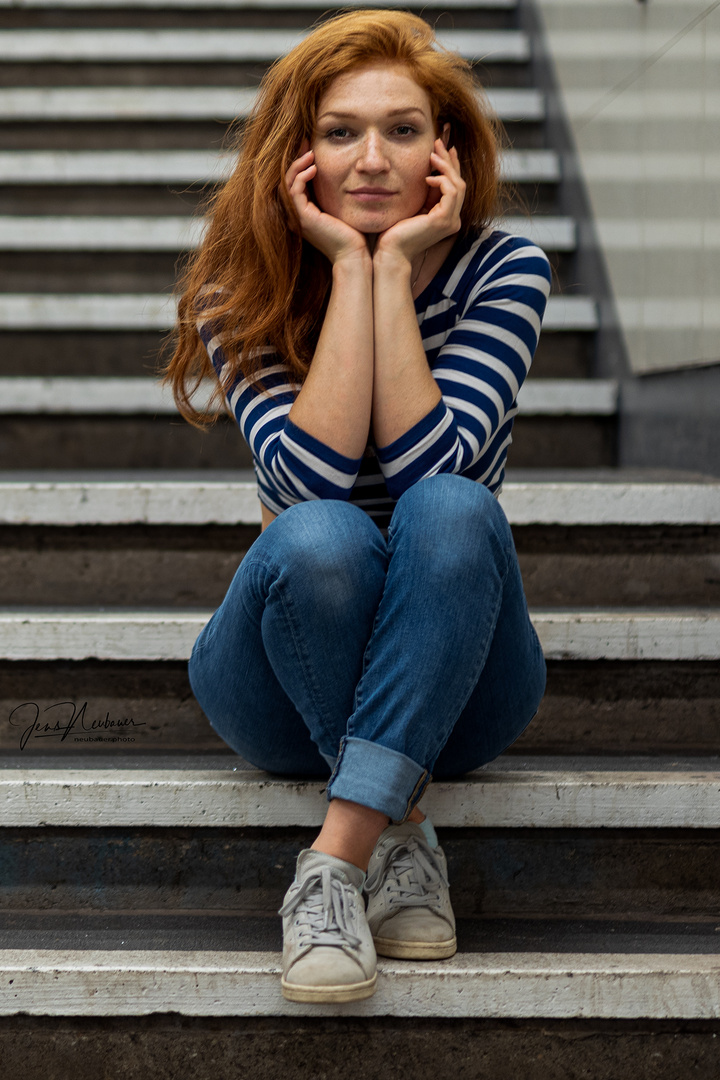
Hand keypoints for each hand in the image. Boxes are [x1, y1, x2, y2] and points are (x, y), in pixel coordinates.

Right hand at [284, 141, 368, 265]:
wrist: (354, 254)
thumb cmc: (354, 233)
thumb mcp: (343, 206)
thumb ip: (337, 192)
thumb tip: (347, 172)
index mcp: (304, 212)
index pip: (294, 181)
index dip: (299, 163)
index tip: (309, 146)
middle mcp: (297, 215)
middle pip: (287, 179)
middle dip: (295, 158)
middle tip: (305, 141)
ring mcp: (298, 217)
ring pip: (287, 183)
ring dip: (297, 165)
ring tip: (310, 153)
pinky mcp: (304, 218)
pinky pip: (294, 191)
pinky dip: (301, 177)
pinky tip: (314, 168)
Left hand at [374, 138, 465, 267]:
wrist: (389, 251)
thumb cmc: (395, 231)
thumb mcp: (413, 204)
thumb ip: (424, 192)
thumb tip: (429, 170)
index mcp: (446, 216)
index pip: (454, 186)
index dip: (451, 165)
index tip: (443, 146)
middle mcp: (452, 220)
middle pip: (459, 183)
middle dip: (450, 160)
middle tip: (439, 140)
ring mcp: (450, 221)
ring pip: (458, 185)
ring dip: (446, 166)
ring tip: (432, 154)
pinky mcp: (443, 220)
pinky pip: (451, 192)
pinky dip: (441, 180)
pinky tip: (427, 176)